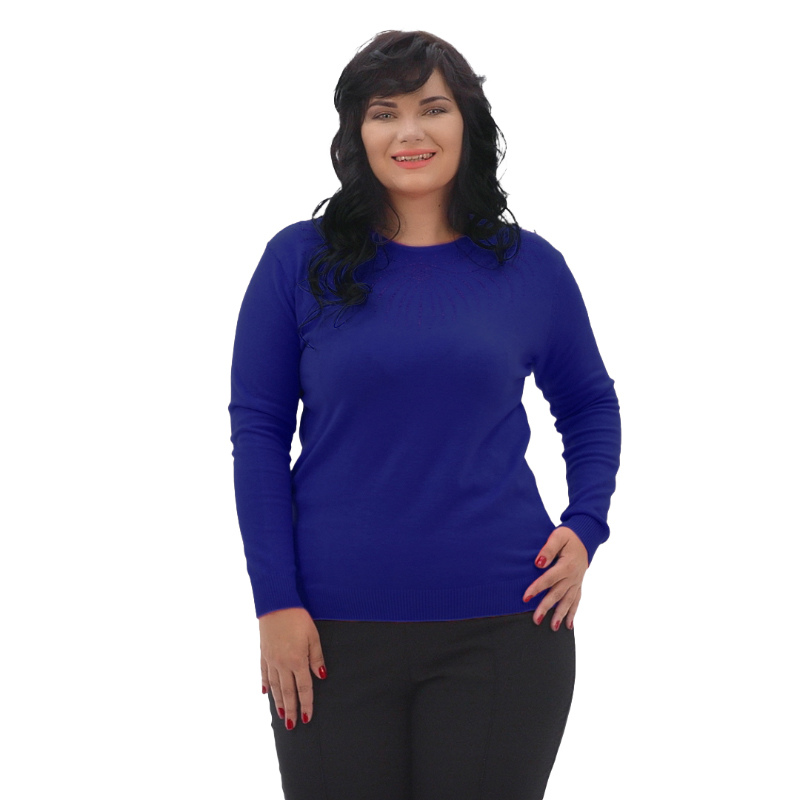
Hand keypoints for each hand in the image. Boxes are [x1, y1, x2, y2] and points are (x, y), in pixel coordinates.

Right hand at [259, 607, 326, 729]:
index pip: (303, 688)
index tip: (307, 718)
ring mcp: (271, 660)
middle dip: (291, 710)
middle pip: (288, 692)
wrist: (276, 604)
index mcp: (297, 660)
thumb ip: (316, 657)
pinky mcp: (263, 653)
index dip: (306, 703)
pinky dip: (266, 684)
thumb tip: (321, 676)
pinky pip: (264, 673)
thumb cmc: (298, 618)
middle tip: (292, 726)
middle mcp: (282, 664)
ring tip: (281, 716)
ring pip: (275, 686)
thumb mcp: (313, 636)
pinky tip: (266, 693)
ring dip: (278, 702)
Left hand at [522, 526, 588, 630]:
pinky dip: (573, 613)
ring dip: (560, 615)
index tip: (525, 598)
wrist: (586, 537)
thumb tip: (539, 563)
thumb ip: (548, 549)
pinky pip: (576, 601)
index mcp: (566, 565)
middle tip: (536, 620)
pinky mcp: (578, 584)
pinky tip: (569, 625)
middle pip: (557, 594)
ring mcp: (576, 582)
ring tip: (554, 628)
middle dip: (546, 608)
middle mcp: (572, 577)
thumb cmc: (569, 536)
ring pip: (568, 601)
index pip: (549, 579)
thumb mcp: (558, 536)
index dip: (537, 588)